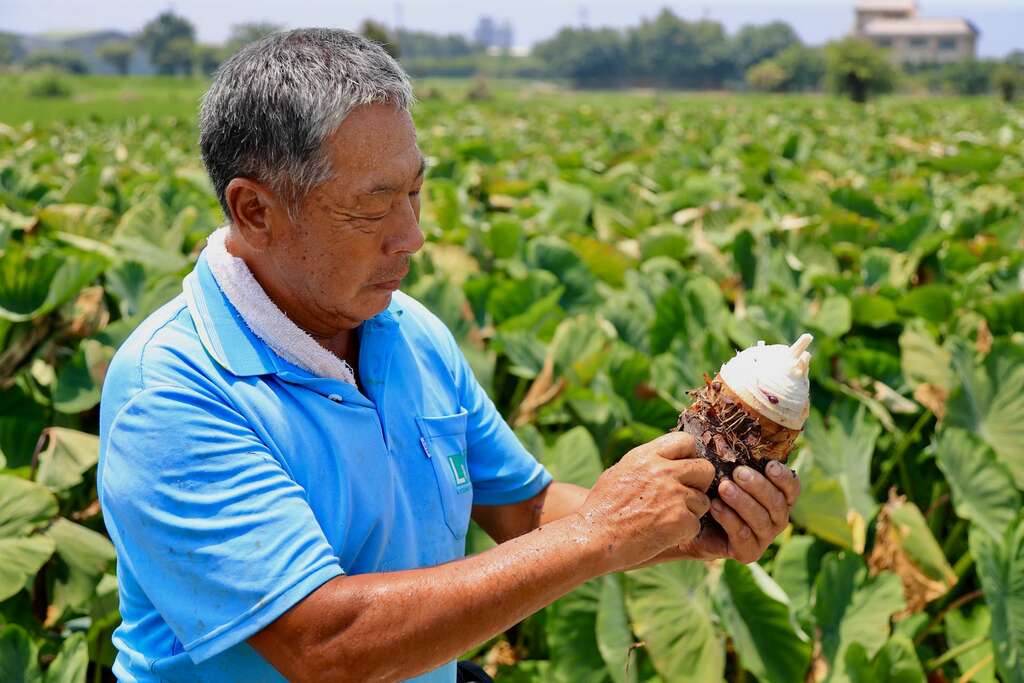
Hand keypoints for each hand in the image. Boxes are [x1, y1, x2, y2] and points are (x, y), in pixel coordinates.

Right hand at [576, 432, 714, 573]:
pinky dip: (684, 532)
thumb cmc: (602, 508)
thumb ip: (645, 463)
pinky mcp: (681, 520)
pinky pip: (696, 524)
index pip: (686, 441)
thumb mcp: (619, 472)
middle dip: (699, 484)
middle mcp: (663, 471)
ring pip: (703, 500)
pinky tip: (663, 534)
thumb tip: (663, 457)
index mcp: (646, 455)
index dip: (689, 456)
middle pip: (705, 469)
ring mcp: (674, 495)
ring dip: (691, 512)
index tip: (682, 470)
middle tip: (684, 497)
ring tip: (665, 519)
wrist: (595, 538)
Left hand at [681, 460, 800, 562]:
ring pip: (762, 520)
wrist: (690, 519)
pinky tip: (715, 506)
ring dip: (743, 502)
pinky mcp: (748, 552)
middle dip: (758, 486)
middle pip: (777, 503)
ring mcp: (764, 537)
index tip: (769, 464)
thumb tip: (728, 430)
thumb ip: (735, 456)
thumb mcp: (723, 469)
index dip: (784, 477)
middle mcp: (777, 517)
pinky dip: (730, 520)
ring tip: (724, 487)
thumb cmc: (710, 487)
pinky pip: (744, 536)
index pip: (792, 487)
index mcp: (778, 496)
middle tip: (738, 472)